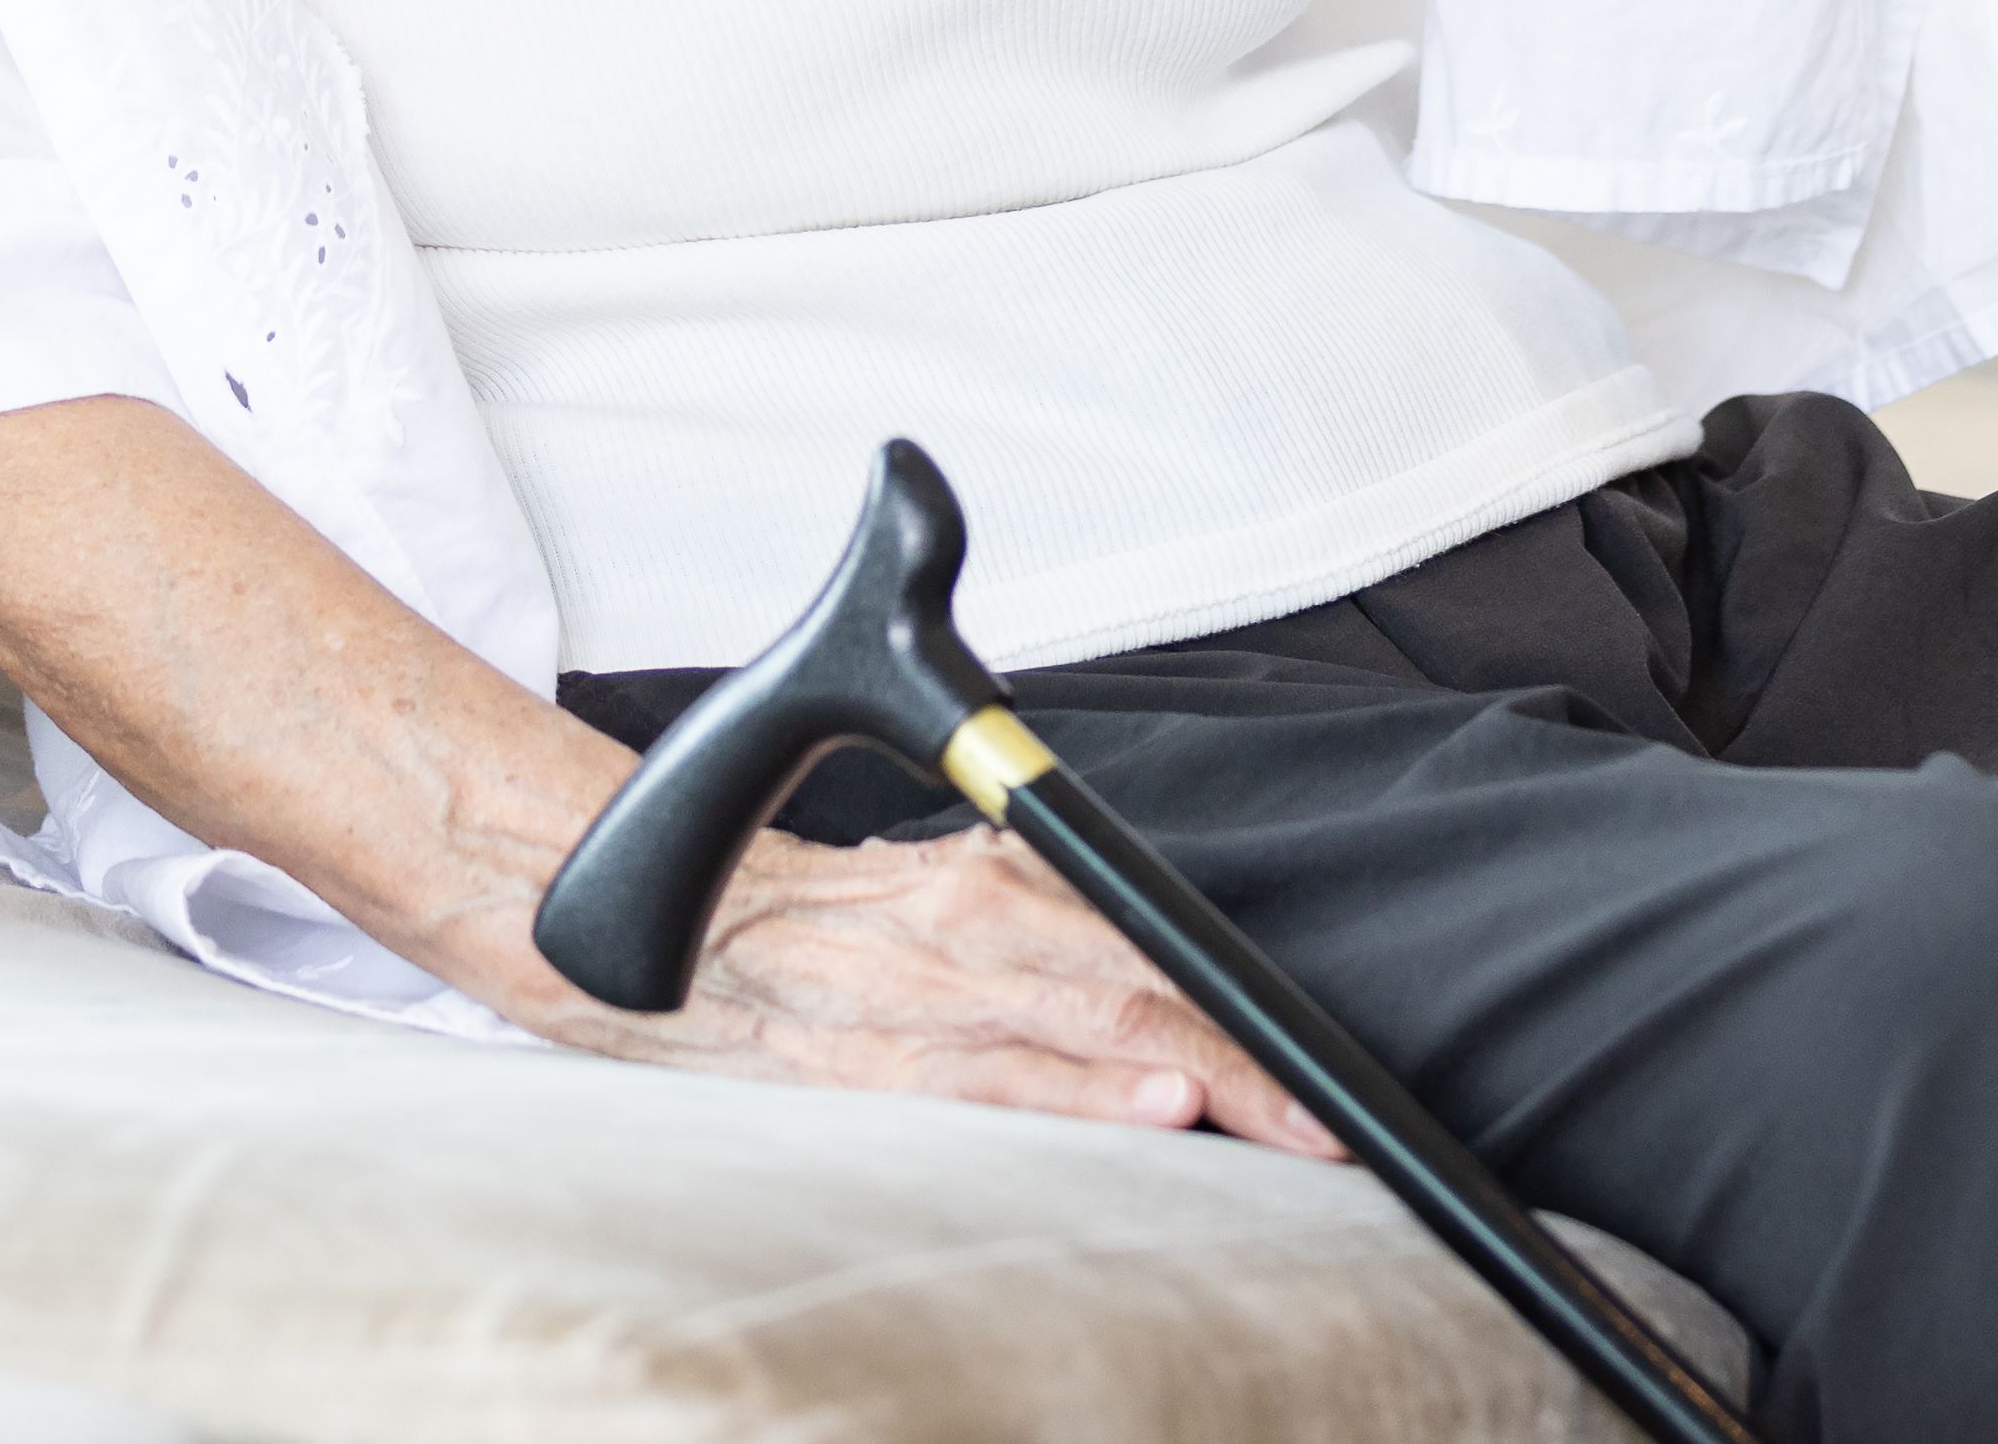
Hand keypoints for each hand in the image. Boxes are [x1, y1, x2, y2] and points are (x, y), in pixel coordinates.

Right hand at [501, 819, 1345, 1156]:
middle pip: (1140, 995)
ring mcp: (930, 1006)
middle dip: (1243, 1060)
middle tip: (1323, 1115)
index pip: (1143, 940)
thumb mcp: (947, 877)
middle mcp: (972, 932)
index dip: (1229, 995)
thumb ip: (1043, 901)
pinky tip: (1151, 1110)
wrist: (674, 944)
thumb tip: (1144, 939)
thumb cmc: (827, 916)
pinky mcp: (882, 1072)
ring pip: (1088, 1040)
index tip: (1302, 1046)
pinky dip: (1082, 1096)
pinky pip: (1001, 1089)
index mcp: (994, 877)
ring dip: (1196, 1082)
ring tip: (1275, 1119)